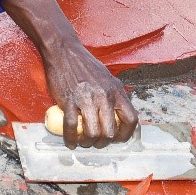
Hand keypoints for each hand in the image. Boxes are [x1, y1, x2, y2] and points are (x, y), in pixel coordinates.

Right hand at [0, 0, 137, 148]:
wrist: (64, 52)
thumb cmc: (85, 65)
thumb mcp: (107, 77)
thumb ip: (114, 93)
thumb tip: (119, 112)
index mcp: (116, 90)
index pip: (131, 119)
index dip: (126, 134)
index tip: (117, 139)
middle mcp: (104, 96)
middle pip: (110, 131)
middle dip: (104, 142)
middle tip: (97, 142)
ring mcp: (86, 99)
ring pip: (92, 133)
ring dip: (88, 143)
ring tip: (84, 142)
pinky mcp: (69, 101)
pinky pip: (71, 128)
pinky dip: (71, 139)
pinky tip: (71, 142)